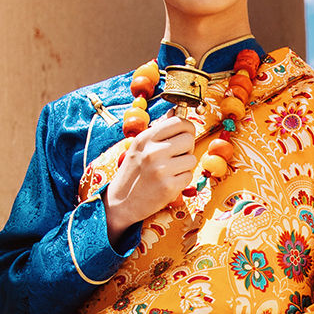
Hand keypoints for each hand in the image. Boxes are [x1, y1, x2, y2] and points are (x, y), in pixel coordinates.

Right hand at [103, 113, 197, 240]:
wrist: (121, 202)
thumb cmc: (134, 172)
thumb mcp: (140, 146)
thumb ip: (159, 130)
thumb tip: (175, 111)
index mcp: (146, 138)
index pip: (179, 121)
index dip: (186, 128)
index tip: (183, 136)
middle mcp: (153, 151)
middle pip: (189, 138)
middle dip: (187, 148)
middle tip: (176, 156)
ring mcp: (161, 170)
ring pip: (192, 159)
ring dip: (185, 165)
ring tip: (170, 171)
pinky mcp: (169, 187)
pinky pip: (189, 176)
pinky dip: (182, 180)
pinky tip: (168, 182)